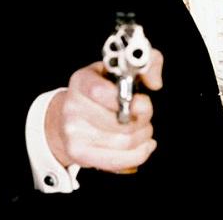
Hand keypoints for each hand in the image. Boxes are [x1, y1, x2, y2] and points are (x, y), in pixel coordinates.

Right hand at [45, 49, 162, 171]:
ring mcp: (73, 132)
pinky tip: (145, 144)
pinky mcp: (78, 153)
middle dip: (143, 119)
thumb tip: (155, 82)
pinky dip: (139, 154)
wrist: (68, 115)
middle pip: (119, 121)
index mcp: (82, 80)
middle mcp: (73, 105)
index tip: (142, 100)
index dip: (128, 99)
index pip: (101, 92)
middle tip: (145, 114)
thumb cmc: (102, 88)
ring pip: (123, 142)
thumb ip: (147, 62)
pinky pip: (117, 161)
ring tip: (143, 128)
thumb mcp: (122, 67)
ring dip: (143, 135)